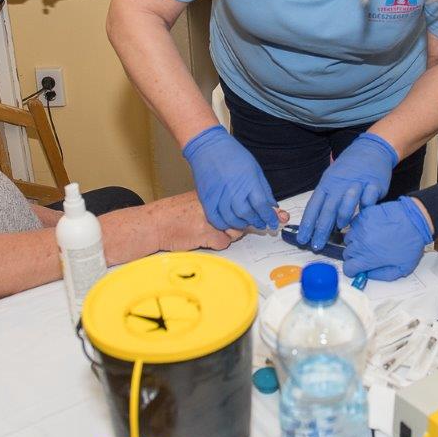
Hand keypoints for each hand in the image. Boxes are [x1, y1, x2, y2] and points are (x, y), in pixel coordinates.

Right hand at [164, 207, 289, 252]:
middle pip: (245, 218)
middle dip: (244, 225)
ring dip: (225, 234)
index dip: (265, 211)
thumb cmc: (177, 213)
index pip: (248, 202)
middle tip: (225, 223)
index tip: (281, 217)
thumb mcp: (201, 202)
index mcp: (218, 194)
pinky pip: (223, 242)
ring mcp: (215, 218)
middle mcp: (219, 203)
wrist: (156, 222)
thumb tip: (247, 213)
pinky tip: (198, 237)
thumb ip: (222, 204)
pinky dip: (214, 243)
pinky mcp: (209, 233)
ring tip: (203, 228)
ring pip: (235, 232)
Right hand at [182, 125, 279, 230]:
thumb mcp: (255, 168)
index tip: (273, 223)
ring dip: (242, 224)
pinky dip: (224, 224)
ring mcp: (219, 195)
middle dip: (257, 221)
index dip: (269, 217)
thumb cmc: (232, 154)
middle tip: (260, 223)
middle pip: (247, 214)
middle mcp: (234, 190)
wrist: (208, 146)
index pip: (262, 206)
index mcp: (249, 181)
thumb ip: (264, 189)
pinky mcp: (206, 199)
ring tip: (246, 221)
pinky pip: (215, 219)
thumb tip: (272, 205)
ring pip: (232, 219)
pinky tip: (230, 221)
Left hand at [297, 132, 397, 250]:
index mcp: (327, 184)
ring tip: (340, 228)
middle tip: (317, 245)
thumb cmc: (349, 168)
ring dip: (342, 218)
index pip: (313, 205)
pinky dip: (364, 209)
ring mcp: (357, 184)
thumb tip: (317, 223)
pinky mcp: (374, 185)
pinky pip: (368, 200)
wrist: (371, 149)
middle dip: (320, 229)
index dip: (307, 224)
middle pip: (328, 209)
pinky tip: (363, 216)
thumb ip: (326, 198)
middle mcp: (340, 184)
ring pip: (347, 204)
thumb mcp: (332, 179)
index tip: (302, 239)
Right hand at [342, 198, 432, 280]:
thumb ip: (381, 275)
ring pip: (348, 239)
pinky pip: (354, 224)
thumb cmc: (411, 242)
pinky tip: (371, 229)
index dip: (353, 270)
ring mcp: (360, 227)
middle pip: (346, 254)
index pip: (347, 268)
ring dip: (356, 242)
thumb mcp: (401, 269)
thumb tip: (368, 275)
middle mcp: (360, 243)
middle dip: (355, 256)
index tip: (358, 269)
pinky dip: (359, 228)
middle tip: (367, 254)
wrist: (416, 220)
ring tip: (370, 241)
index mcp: (368, 258)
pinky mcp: (363, 215)